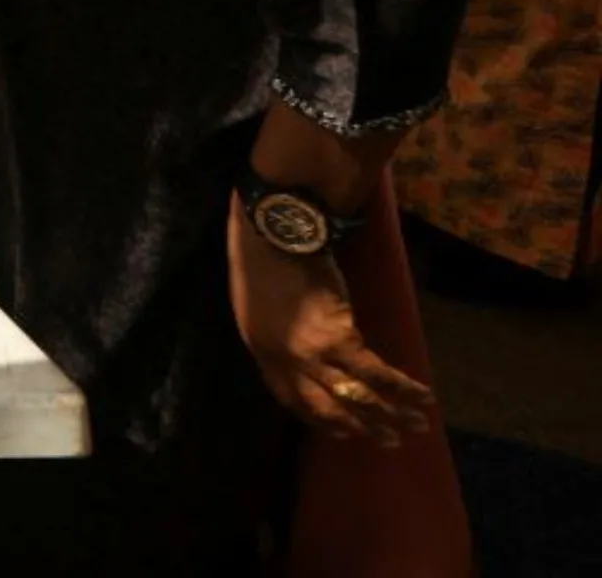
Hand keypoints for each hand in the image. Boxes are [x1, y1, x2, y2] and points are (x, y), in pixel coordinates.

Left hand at [227, 198, 434, 446]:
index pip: (292, 400)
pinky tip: (423, 397)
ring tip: (417, 428)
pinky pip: (377, 373)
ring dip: (391, 415)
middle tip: (388, 443)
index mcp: (264, 355)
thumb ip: (279, 338)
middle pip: (328, 407)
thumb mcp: (257, 311)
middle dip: (361, 427)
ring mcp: (313, 356)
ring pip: (357, 396)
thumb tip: (306, 353)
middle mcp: (288, 364)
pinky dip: (402, 387)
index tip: (342, 433)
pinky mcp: (341, 340)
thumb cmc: (260, 265)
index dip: (319, 420)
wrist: (272, 239)